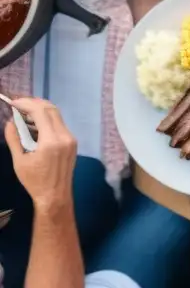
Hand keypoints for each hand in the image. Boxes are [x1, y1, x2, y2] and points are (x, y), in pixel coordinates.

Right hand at [3, 98, 76, 212]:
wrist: (55, 195)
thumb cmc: (34, 181)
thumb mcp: (19, 161)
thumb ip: (14, 139)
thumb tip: (10, 122)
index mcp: (52, 141)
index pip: (41, 112)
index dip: (27, 104)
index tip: (13, 102)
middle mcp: (65, 136)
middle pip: (51, 110)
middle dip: (34, 103)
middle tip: (18, 104)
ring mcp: (71, 138)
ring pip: (57, 116)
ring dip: (41, 110)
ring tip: (24, 112)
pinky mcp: (72, 142)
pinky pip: (60, 124)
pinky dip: (47, 119)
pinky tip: (34, 123)